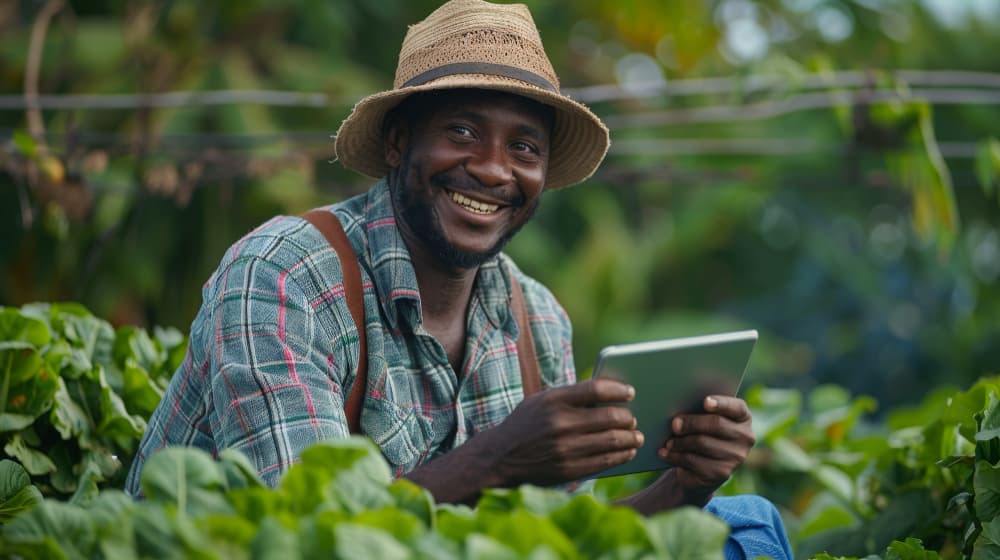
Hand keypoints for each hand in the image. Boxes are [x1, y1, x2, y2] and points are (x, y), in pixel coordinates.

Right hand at [485, 379, 642, 485]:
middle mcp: (560, 423)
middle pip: (610, 416)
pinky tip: (627, 452)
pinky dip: (622, 455)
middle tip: (634, 419)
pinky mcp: (569, 469)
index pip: (596, 389)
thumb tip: (610, 395)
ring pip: (613, 440)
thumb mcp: (542, 401)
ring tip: (636, 436)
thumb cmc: (527, 424)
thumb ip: (571, 396)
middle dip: (629, 418)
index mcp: (553, 400)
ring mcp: (566, 448)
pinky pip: (606, 461)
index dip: (618, 390)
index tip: (630, 392)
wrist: (500, 457)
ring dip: (631, 438)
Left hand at [659, 395, 754, 503]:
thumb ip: (697, 411)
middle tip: (674, 424)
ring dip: (680, 442)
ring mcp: (736, 457)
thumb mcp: (702, 419)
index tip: (705, 402)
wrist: (700, 468)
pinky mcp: (722, 473)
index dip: (721, 403)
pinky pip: (695, 461)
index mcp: (743, 417)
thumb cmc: (701, 434)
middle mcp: (745, 437)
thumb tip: (678, 415)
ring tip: (668, 442)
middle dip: (692, 423)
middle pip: (716, 424)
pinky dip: (676, 456)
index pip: (737, 407)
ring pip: (703, 443)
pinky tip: (666, 454)